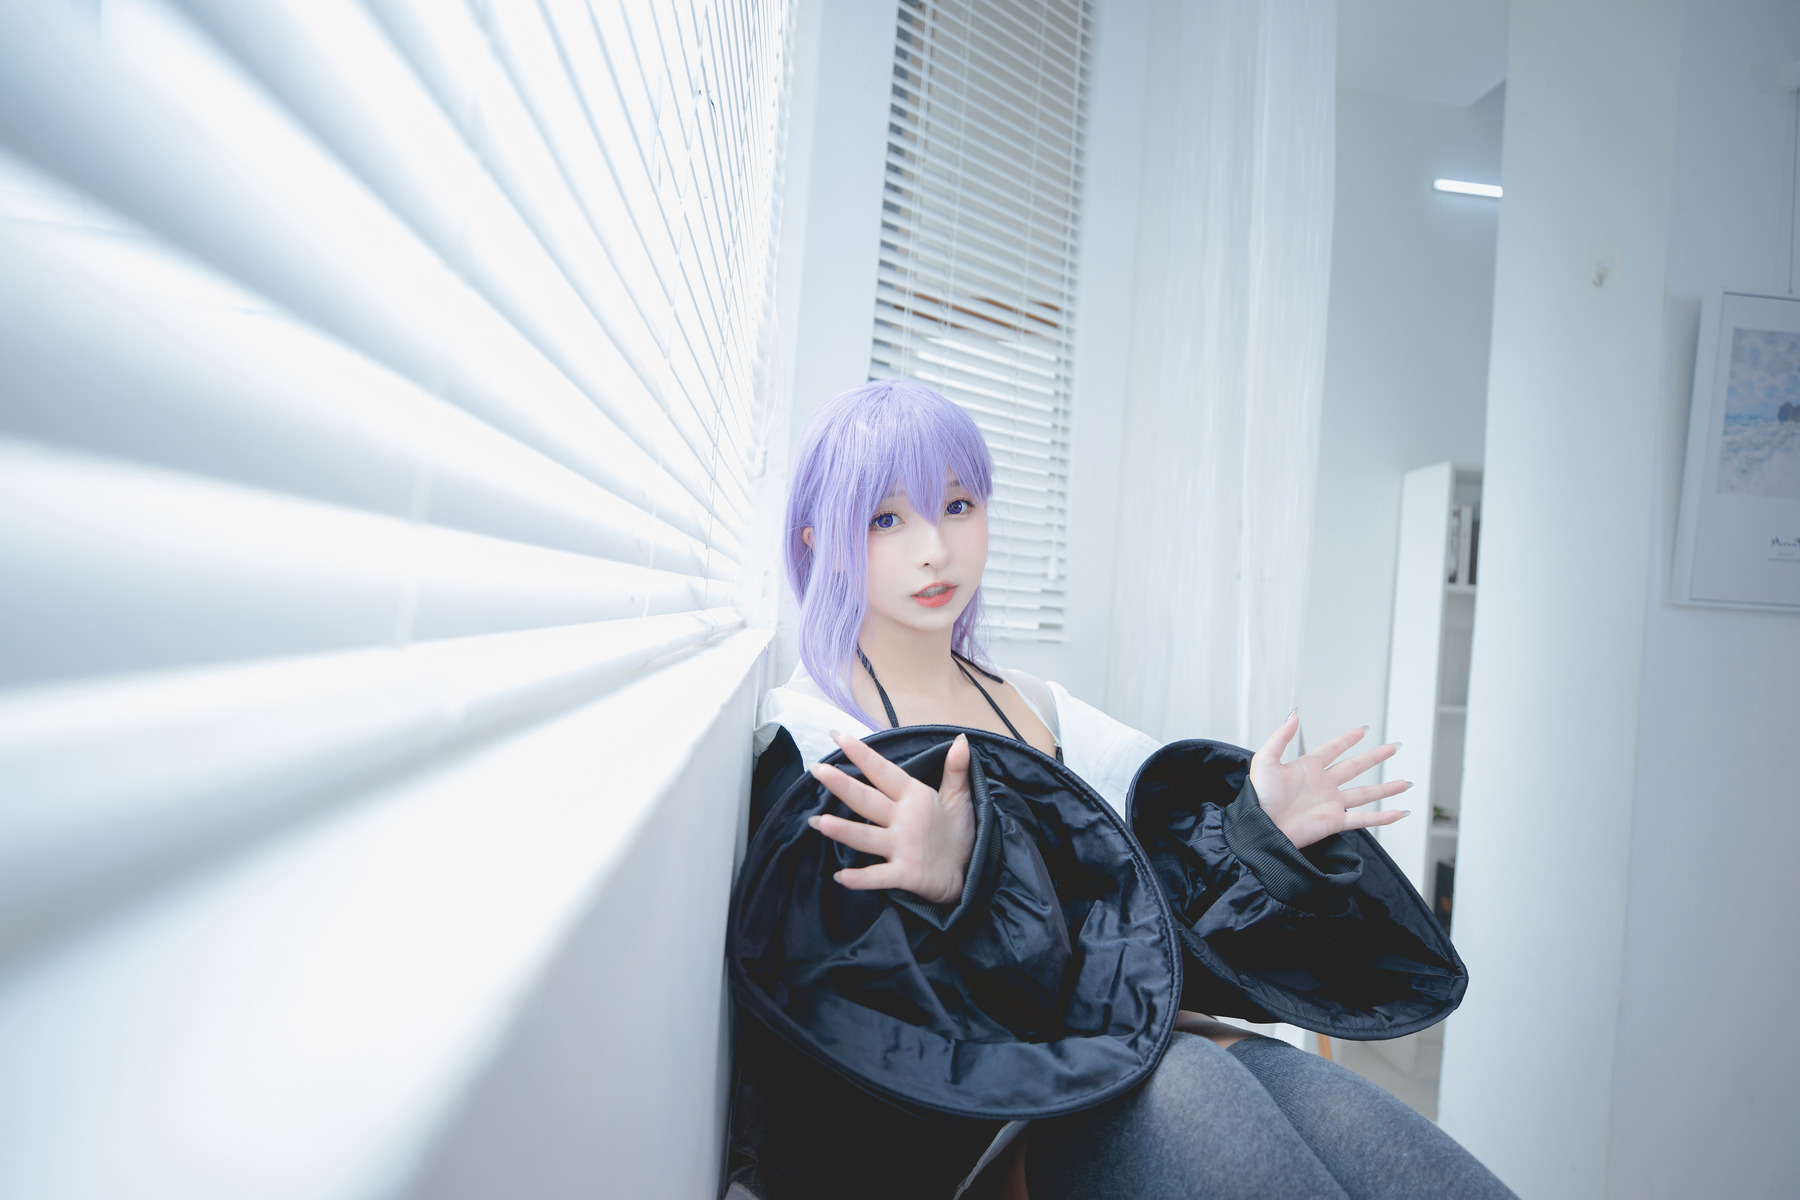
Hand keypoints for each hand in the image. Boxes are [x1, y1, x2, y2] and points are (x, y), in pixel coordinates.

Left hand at [807, 731, 975, 903]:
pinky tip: (839, 877)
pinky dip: (861, 879)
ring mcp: (905, 848)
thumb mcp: (960, 797)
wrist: (973, 874)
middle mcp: (907, 820)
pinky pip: (879, 877)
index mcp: (916, 798)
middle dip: (842, 785)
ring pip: (867, 838)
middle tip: (817, 770)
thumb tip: (961, 739)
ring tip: (816, 822)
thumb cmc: (959, 833)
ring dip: (843, 831)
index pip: (885, 772)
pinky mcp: (906, 874)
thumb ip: (955, 769)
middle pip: (868, 801)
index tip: (839, 737)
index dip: (863, 755)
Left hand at [1248, 711, 1410, 849]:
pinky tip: (1398, 812)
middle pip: (1356, 767)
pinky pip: (1364, 819)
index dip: (1348, 739)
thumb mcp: (1265, 761)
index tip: (1363, 730)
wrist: (1260, 828)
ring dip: (1386, 788)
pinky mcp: (1334, 822)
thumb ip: (1280, 737)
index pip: (1333, 748)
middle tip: (1393, 748)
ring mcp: (1331, 803)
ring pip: (1366, 793)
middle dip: (1375, 757)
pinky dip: (1383, 817)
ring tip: (1405, 783)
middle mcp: (1323, 784)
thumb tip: (1294, 714)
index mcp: (1308, 768)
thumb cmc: (1258, 798)